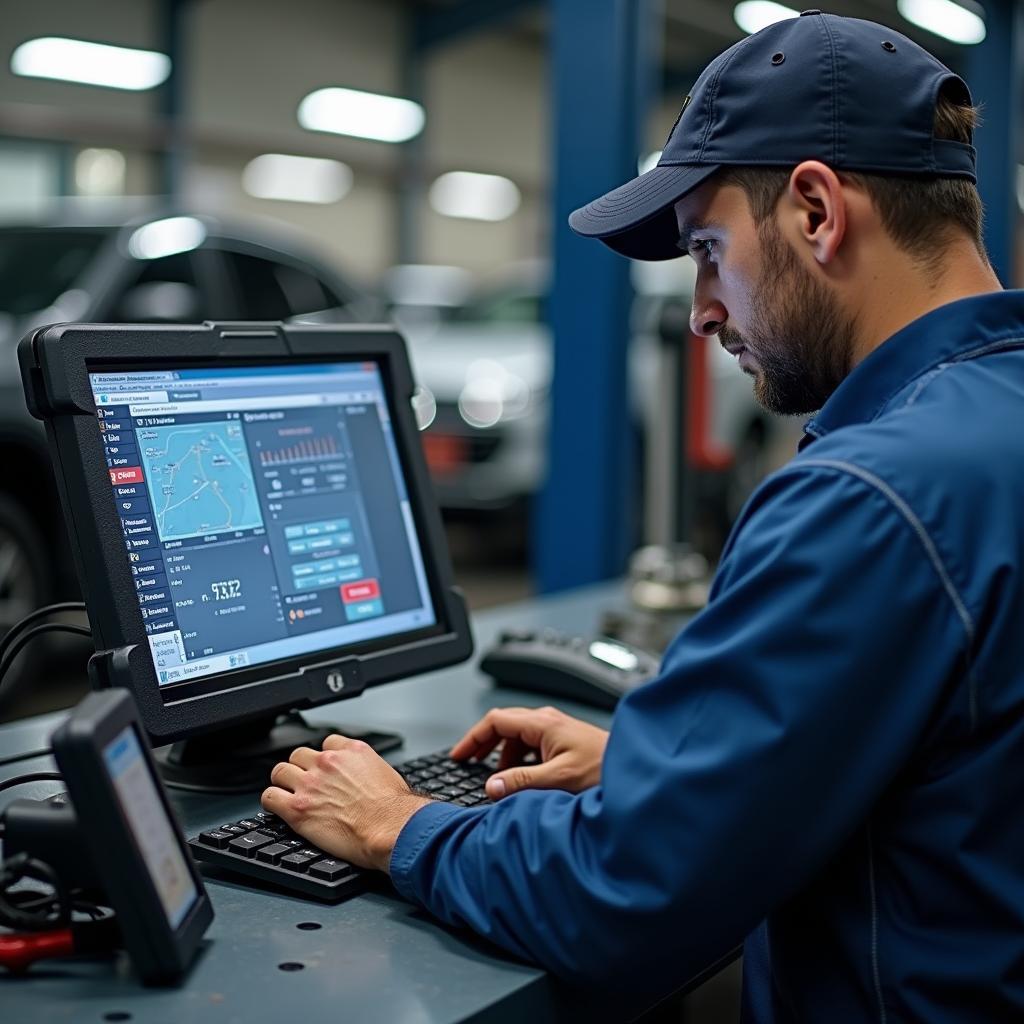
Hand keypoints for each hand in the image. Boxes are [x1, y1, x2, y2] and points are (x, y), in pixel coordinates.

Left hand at [261, 735, 430, 871]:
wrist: (390, 829)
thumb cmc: (395, 810)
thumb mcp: (387, 774)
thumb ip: (367, 769)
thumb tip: (365, 778)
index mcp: (352, 751)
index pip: (326, 744)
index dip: (324, 759)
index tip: (324, 770)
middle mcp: (328, 763)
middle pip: (299, 755)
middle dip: (301, 768)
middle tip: (305, 784)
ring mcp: (310, 784)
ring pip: (280, 771)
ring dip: (283, 783)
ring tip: (288, 795)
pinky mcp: (297, 809)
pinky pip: (269, 797)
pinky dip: (271, 802)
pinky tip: (278, 809)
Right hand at [451, 706, 608, 799]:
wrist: (636, 770)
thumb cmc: (606, 770)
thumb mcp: (558, 779)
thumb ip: (522, 782)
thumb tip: (492, 785)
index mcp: (543, 724)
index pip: (495, 721)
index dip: (473, 738)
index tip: (459, 755)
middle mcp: (549, 722)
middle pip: (505, 726)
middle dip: (484, 745)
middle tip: (469, 764)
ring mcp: (558, 731)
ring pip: (519, 737)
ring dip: (504, 756)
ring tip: (500, 780)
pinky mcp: (565, 743)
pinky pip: (533, 746)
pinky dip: (521, 760)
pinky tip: (524, 779)